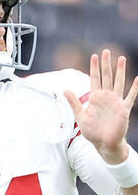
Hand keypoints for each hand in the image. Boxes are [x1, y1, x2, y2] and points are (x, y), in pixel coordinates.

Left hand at [64, 49, 137, 163]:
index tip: (94, 56)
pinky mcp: (123, 109)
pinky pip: (130, 97)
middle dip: (106, 64)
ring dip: (120, 71)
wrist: (104, 143)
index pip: (95, 79)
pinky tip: (137, 78)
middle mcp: (106, 97)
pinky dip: (134, 88)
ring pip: (118, 82)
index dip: (94, 68)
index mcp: (95, 98)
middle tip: (105, 51)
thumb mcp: (80, 116)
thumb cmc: (92, 131)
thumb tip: (65, 90)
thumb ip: (74, 103)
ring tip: (121, 58)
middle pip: (106, 77)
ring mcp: (116, 102)